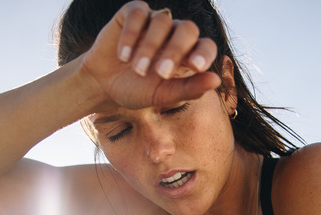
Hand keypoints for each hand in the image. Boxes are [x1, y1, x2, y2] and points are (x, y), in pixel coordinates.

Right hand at [81, 1, 220, 110]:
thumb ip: (190, 89)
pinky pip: (138, 13)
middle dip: (176, 51)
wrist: (104, 85)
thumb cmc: (138, 90)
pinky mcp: (133, 13)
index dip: (205, 53)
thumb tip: (216, 80)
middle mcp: (175, 33)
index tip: (196, 66)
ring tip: (137, 70)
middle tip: (161, 73)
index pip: (206, 46)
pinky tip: (123, 56)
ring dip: (150, 48)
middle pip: (187, 29)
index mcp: (188, 53)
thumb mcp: (163, 96)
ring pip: (162, 21)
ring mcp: (154, 21)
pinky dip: (131, 35)